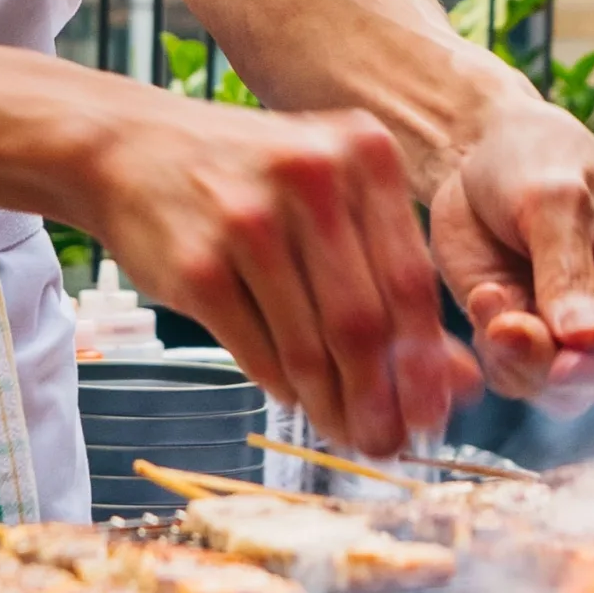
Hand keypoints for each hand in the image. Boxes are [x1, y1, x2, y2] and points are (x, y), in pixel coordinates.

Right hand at [88, 102, 479, 455]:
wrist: (129, 149)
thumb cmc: (248, 181)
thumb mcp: (330, 202)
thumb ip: (395, 280)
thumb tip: (464, 381)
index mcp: (361, 153)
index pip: (412, 281)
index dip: (427, 363)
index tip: (435, 416)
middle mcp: (311, 177)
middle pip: (365, 320)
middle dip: (381, 399)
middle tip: (388, 443)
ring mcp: (248, 219)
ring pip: (311, 345)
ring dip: (332, 405)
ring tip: (345, 432)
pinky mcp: (197, 264)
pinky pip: (258, 351)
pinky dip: (282, 386)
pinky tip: (294, 397)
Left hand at [429, 98, 593, 414]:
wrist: (479, 159)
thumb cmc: (533, 158)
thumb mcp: (551, 199)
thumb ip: (567, 270)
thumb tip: (591, 342)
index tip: (582, 354)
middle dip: (561, 361)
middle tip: (508, 327)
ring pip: (572, 391)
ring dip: (521, 360)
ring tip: (489, 300)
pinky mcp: (546, 349)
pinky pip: (525, 381)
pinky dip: (497, 353)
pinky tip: (484, 298)